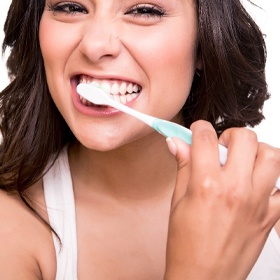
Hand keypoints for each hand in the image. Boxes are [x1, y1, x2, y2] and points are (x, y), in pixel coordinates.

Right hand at [164, 120, 279, 279]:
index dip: (198, 128)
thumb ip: (182, 166)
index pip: (205, 138)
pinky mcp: (271, 217)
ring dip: (256, 151)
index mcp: (206, 185)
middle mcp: (236, 189)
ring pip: (271, 155)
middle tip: (221, 146)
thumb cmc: (186, 245)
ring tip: (242, 161)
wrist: (202, 278)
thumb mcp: (177, 201)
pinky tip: (257, 184)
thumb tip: (177, 144)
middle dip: (230, 135)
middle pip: (244, 138)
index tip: (197, 131)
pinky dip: (273, 179)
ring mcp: (258, 203)